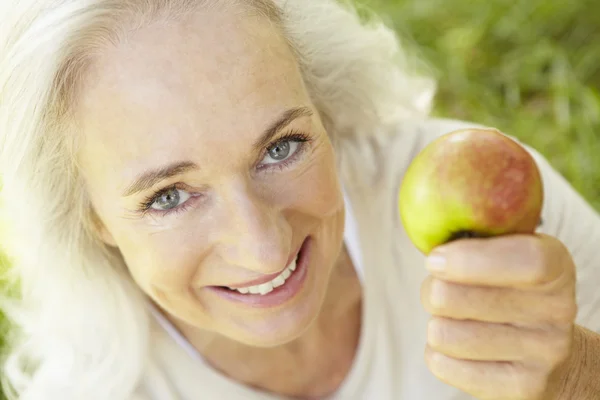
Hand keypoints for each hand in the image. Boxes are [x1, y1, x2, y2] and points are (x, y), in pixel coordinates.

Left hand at [421, 233, 577, 399]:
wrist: (553, 354)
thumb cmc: (511, 289)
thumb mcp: (509, 253)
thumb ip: (476, 241)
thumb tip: (433, 252)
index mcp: (555, 266)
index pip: (524, 261)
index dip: (468, 260)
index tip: (434, 260)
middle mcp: (557, 310)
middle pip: (455, 298)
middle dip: (432, 290)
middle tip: (437, 288)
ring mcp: (543, 352)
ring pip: (443, 334)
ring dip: (436, 323)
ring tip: (454, 319)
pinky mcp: (521, 386)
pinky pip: (443, 364)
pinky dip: (438, 353)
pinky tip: (459, 347)